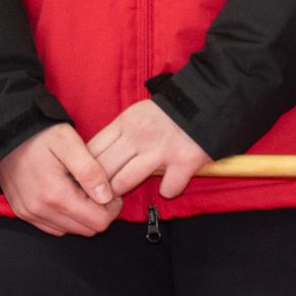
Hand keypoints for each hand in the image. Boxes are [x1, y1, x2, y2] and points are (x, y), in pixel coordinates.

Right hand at [0, 124, 119, 237]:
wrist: (4, 135)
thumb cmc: (40, 135)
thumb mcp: (70, 143)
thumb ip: (90, 171)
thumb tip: (106, 197)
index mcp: (55, 195)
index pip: (97, 221)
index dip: (112, 208)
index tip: (112, 191)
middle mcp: (40, 210)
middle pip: (86, 229)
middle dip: (99, 212)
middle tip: (100, 189)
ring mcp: (30, 214)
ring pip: (70, 229)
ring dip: (82, 215)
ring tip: (83, 189)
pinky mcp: (23, 212)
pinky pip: (53, 226)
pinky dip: (66, 217)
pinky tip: (68, 195)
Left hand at [86, 99, 212, 200]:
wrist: (212, 98)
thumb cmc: (170, 112)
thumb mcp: (138, 114)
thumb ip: (118, 135)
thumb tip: (92, 161)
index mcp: (126, 122)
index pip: (90, 152)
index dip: (83, 171)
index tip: (85, 181)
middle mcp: (139, 136)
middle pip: (102, 171)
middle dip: (98, 188)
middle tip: (100, 196)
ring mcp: (162, 150)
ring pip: (123, 183)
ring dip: (122, 193)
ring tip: (124, 197)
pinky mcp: (184, 162)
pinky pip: (167, 189)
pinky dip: (169, 189)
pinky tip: (171, 182)